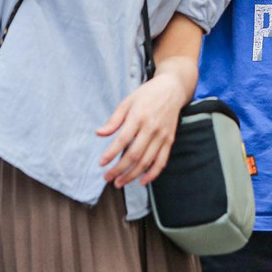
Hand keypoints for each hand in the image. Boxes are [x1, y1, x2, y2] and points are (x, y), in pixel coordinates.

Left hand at [96, 73, 187, 187]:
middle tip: (107, 178)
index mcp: (138, 116)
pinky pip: (161, 161)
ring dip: (132, 175)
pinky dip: (152, 174)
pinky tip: (142, 181)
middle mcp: (151, 128)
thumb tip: (99, 133)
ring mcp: (162, 135)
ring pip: (147, 161)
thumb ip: (114, 120)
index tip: (101, 163)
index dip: (111, 154)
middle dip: (119, 169)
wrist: (172, 89)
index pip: (123, 140)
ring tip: (119, 182)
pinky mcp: (170, 140)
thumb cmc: (147, 95)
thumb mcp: (127, 102)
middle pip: (134, 154)